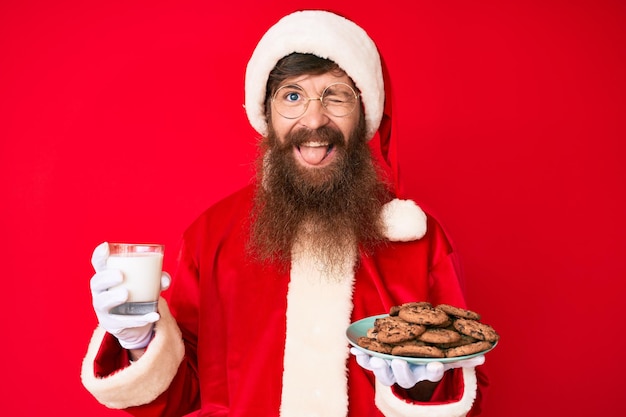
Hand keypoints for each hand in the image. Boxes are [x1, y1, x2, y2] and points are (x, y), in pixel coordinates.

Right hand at [89, 242, 170, 348]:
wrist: (137, 322)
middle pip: (96, 282)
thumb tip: (164, 280)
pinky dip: (138, 319)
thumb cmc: (140, 294)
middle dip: (106, 278)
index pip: (99, 264)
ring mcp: (104, 309)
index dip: (99, 255)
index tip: (105, 247)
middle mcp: (101, 292)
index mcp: (107, 276)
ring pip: (102, 303)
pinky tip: (152, 316)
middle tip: (120, 275)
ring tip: (125, 294)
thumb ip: (158, 279)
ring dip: (112, 298)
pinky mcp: (111, 324)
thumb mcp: (149, 284)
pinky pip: (122, 322)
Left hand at [350, 347, 484, 388]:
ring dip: (378, 367)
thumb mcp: (447, 358)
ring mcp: (392, 371)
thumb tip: (484, 356)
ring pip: (385, 373)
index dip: (433, 370)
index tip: (435, 366)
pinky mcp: (378, 366)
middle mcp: (409, 373)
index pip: (431, 372)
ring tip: (374, 360)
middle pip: (405, 375)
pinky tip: (355, 350)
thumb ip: (463, 357)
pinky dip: (362, 358)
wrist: (410, 371)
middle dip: (402, 369)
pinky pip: (369, 363)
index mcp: (425, 371)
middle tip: (399, 362)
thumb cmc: (431, 359)